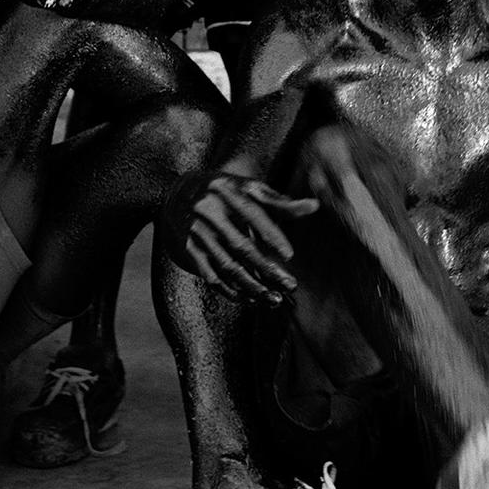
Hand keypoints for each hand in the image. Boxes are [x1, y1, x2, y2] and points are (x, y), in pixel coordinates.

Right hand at [171, 172, 319, 301]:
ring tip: (274, 299)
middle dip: (267, 269)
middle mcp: (209, 210)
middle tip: (290, 285)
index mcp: (227, 190)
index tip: (289, 256)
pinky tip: (249, 299)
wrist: (173, 194)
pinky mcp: (187, 250)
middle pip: (242, 246)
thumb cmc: (222, 191)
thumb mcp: (247, 188)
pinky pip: (211, 275)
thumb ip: (279, 201)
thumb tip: (315, 206)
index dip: (272, 236)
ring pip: (227, 266)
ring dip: (252, 286)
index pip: (253, 215)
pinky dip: (230, 290)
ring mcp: (196, 232)